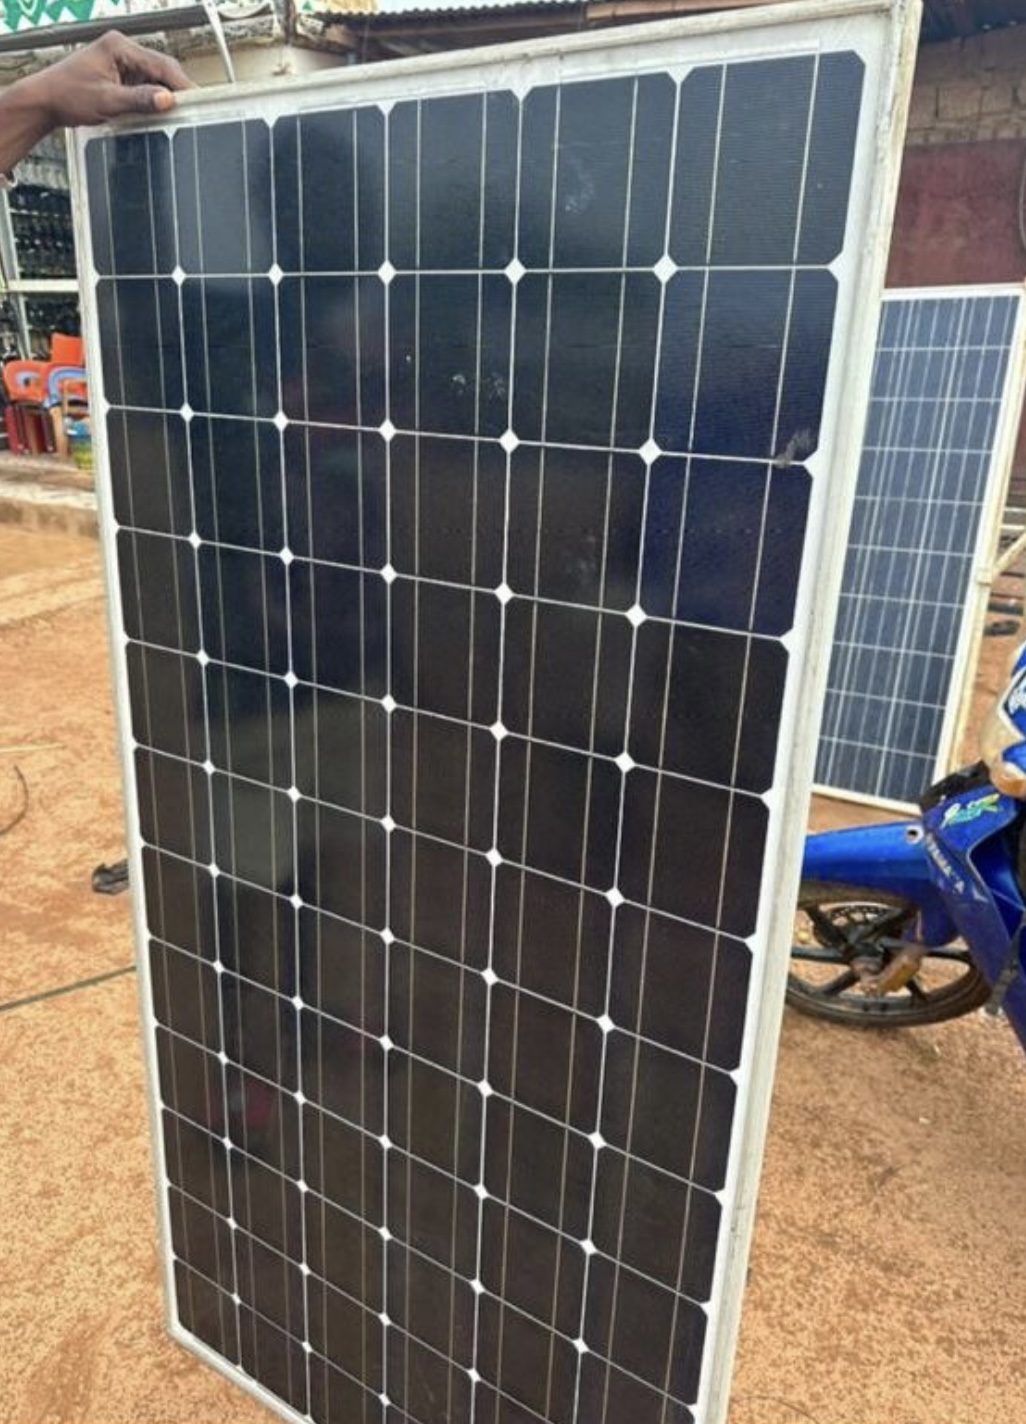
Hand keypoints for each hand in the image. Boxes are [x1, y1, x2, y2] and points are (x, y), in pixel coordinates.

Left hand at [25, 32, 192, 126]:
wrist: (45, 100)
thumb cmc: (67, 95)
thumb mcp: (107, 100)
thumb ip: (139, 99)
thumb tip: (168, 99)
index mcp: (119, 46)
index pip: (161, 64)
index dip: (182, 84)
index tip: (199, 101)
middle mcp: (122, 49)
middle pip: (162, 68)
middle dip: (177, 89)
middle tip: (195, 110)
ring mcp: (122, 61)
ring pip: (156, 77)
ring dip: (166, 95)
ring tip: (180, 114)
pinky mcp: (120, 75)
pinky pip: (146, 85)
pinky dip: (154, 98)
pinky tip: (161, 112)